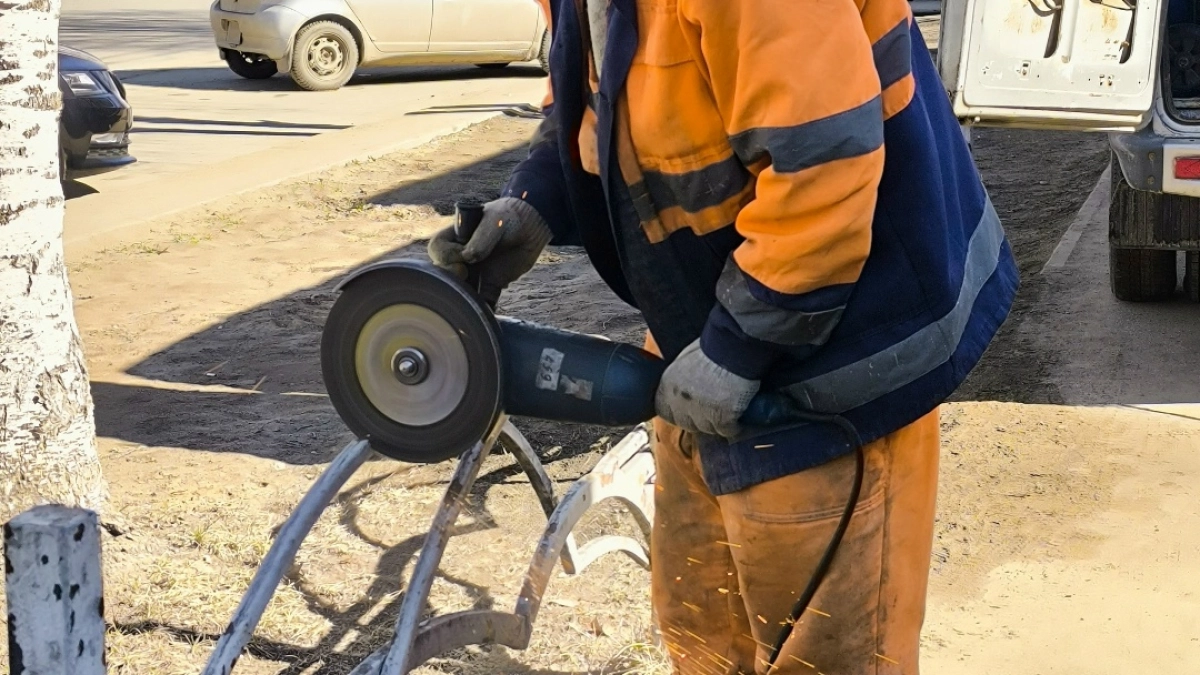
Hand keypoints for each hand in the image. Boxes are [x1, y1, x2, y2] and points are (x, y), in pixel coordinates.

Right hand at [427, 197, 551, 305]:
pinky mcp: (491, 285)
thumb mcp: (495, 221)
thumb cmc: (509, 215)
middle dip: (453, 279)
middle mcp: (461, 257)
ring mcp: (475, 272)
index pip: (438, 250)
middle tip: (466, 274)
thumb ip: (481, 238)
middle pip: (444, 274)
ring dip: (466, 298)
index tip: (465, 256)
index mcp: (455, 237)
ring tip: (474, 302)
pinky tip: (487, 315)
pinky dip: (485, 310)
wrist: (533, 224)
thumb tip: (469, 257)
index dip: (447, 256)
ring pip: (462, 290)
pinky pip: (484, 300)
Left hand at [655, 339, 759, 438]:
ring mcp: (700, 412)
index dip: (677, 412)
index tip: (687, 411)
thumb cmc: (712, 346)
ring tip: (728, 413)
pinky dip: (734, 426)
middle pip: (686, 423)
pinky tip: (739, 419)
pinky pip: (727, 430)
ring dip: (717, 423)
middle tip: (711, 412)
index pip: (664, 411)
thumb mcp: (685, 358)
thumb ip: (680, 376)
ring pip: (707, 429)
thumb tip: (684, 383)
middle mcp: (680, 402)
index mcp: (668, 386)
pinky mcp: (721, 419)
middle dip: (697, 420)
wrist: (732, 348)